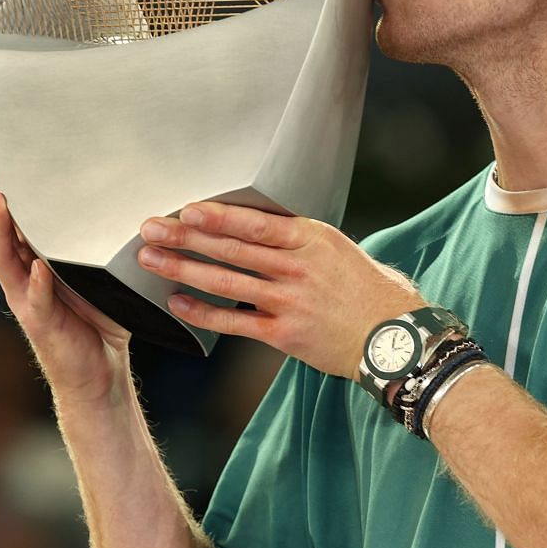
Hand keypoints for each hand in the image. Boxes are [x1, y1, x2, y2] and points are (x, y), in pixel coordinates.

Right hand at [0, 128, 129, 406]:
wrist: (98, 371)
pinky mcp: (41, 324)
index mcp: (27, 250)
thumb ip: (95, 229)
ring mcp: (24, 296)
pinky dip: (37, 284)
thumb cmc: (96, 313)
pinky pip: (36, 301)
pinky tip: (38, 268)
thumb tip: (120, 181)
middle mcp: (17, 269)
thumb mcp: (96, 262)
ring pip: (2, 257)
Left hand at [135, 202, 425, 379]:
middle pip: (232, 248)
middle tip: (150, 227)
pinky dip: (203, 312)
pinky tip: (176, 303)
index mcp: (313, 239)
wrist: (396, 340)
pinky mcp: (284, 334)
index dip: (219, 215)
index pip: (257, 223)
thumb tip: (261, 227)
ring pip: (226, 281)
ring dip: (184, 268)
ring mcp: (290, 301)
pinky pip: (235, 322)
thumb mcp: (340, 250)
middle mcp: (298, 267)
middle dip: (186, 236)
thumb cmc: (372, 292)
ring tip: (151, 259)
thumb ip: (301, 240)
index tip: (187, 207)